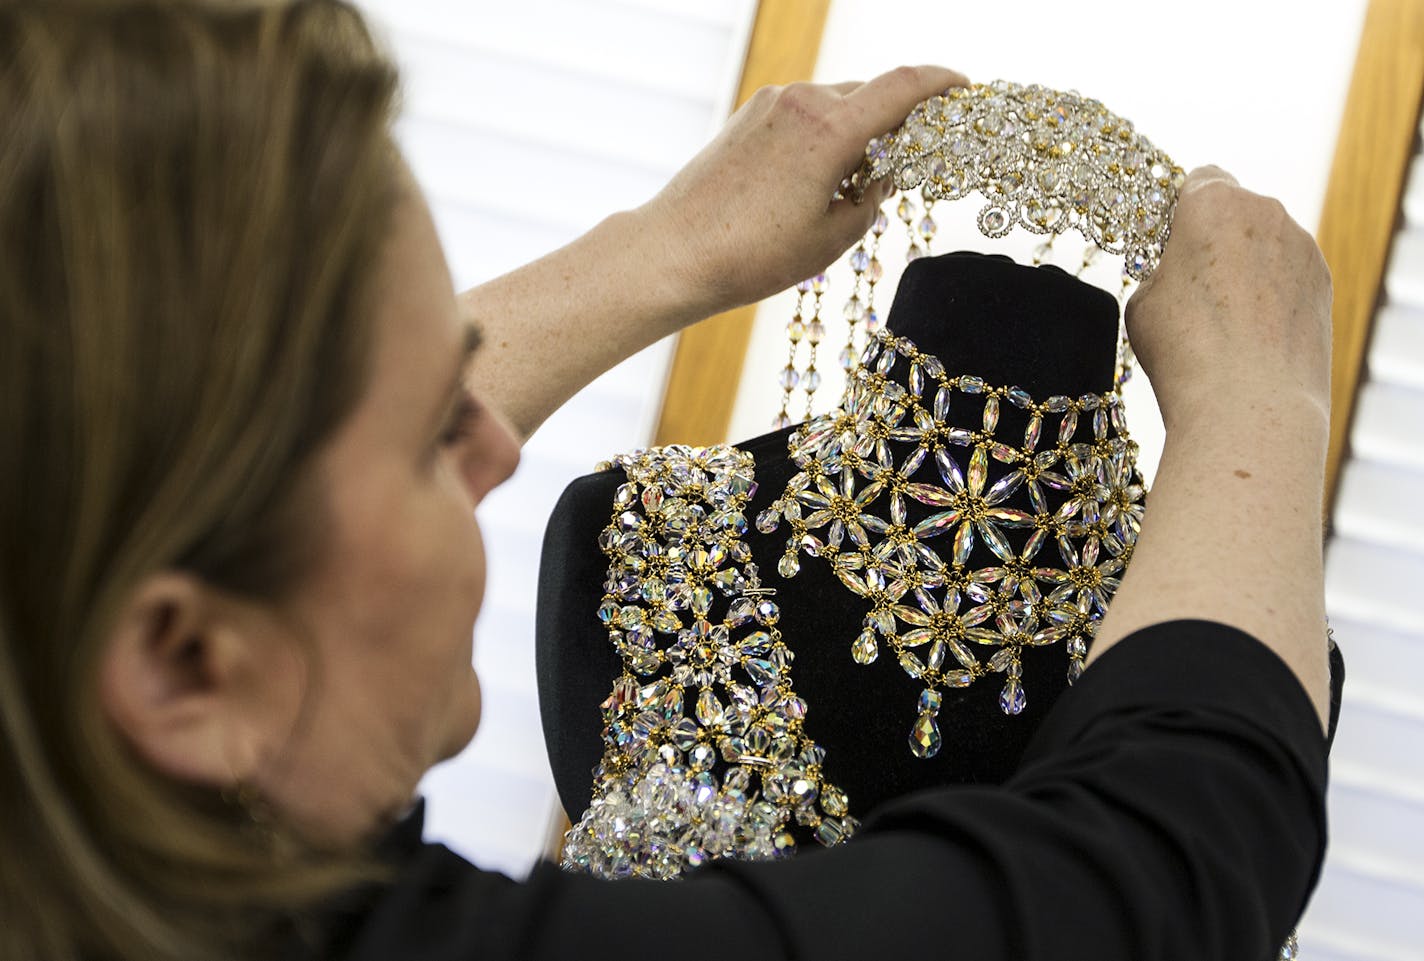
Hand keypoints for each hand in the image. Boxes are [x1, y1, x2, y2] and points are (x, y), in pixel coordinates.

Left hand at [636, 65, 968, 316]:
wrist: (674, 253)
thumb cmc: (751, 255)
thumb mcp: (832, 237)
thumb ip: (872, 196)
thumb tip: (882, 174)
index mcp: (830, 127)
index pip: (904, 84)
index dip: (943, 83)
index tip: (965, 90)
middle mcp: (802, 101)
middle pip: (871, 95)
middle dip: (898, 123)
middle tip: (913, 162)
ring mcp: (771, 104)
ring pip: (837, 105)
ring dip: (858, 133)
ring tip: (854, 186)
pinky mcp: (749, 116)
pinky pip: (805, 115)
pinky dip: (825, 136)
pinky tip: (817, 181)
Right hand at [1125, 166, 1331, 430]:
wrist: (1249, 404)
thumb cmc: (1187, 352)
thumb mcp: (1142, 302)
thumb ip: (1161, 269)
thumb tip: (1179, 272)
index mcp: (1214, 204)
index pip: (1199, 179)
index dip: (1180, 210)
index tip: (1168, 243)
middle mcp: (1266, 212)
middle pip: (1234, 212)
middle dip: (1213, 240)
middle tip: (1189, 288)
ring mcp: (1302, 247)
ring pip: (1265, 244)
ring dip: (1245, 267)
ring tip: (1223, 321)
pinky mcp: (1323, 282)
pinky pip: (1288, 275)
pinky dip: (1271, 294)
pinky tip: (1251, 334)